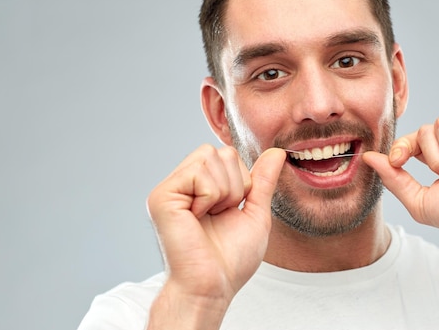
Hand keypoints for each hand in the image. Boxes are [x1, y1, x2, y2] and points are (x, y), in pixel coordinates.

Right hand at [147, 145, 285, 302]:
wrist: (212, 285)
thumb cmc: (231, 258)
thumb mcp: (255, 212)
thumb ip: (263, 181)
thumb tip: (277, 151)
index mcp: (199, 186)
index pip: (228, 154)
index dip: (242, 182)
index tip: (229, 212)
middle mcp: (181, 183)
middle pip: (220, 151)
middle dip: (234, 185)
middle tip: (219, 215)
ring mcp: (170, 189)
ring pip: (210, 157)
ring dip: (223, 192)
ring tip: (209, 217)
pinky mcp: (161, 196)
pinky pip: (200, 173)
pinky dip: (210, 197)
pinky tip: (198, 218)